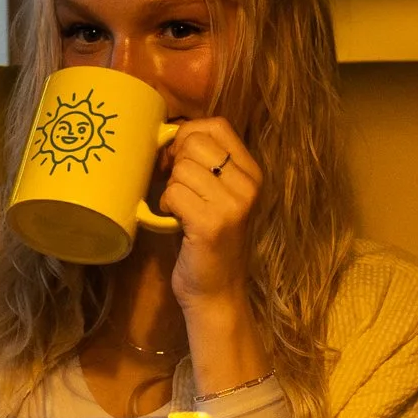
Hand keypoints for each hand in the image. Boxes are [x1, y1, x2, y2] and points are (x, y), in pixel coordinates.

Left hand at [157, 118, 260, 309]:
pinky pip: (173, 192)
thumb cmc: (208, 242)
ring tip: (180, 210)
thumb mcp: (217, 196)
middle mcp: (248, 184)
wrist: (217, 292)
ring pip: (181, 168)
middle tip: (176, 188)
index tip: (177, 159)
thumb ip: (205, 165)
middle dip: (175, 162)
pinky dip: (166, 206)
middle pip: (194, 142)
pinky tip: (176, 222)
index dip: (187, 135)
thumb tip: (169, 135)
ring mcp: (233, 204)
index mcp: (252, 172)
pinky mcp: (212, 223)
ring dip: (169, 189)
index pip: (216, 125)